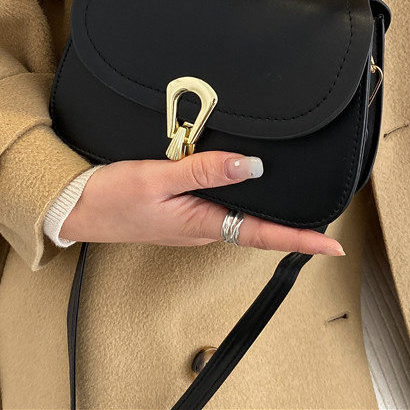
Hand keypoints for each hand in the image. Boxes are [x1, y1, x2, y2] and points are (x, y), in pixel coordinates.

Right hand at [60, 151, 344, 255]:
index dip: (300, 238)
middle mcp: (203, 227)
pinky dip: (238, 194)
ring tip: (291, 196)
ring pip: (239, 213)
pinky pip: (219, 204)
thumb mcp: (160, 177)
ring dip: (265, 206)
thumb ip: (206, 170)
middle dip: (290, 223)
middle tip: (322, 214)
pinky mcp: (181, 212)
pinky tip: (242, 180)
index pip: (262, 234)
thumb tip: (252, 165)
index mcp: (202, 224)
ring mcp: (192, 221)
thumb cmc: (113, 197)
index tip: (332, 244)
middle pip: (257, 225)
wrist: (78, 208)